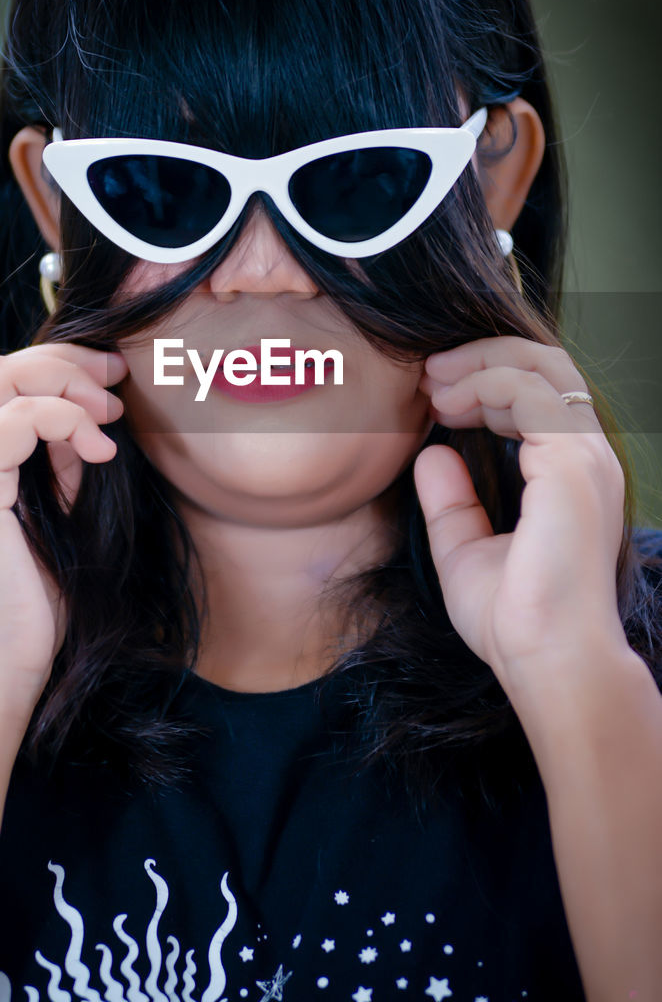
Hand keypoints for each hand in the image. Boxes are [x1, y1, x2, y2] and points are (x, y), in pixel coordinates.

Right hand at [0, 343, 127, 712]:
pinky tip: (100, 452)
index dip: (52, 373)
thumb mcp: (47, 524)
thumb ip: (56, 473)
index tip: (106, 387)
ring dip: (70, 387)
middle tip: (117, 378)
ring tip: (111, 416)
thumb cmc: (21, 613)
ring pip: (6, 379)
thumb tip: (86, 430)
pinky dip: (69, 421)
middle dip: (65, 364)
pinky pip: (22, 419)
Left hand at [414, 337, 627, 688]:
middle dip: (484, 356)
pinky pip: (526, 393)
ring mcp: (584, 457)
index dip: (488, 378)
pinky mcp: (570, 464)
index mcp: (570, 474)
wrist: (547, 660)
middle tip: (429, 370)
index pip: (542, 394)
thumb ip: (451, 501)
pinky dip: (482, 385)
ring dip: (478, 365)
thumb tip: (433, 453)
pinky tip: (447, 405)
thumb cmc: (516, 619)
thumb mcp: (465, 549)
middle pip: (546, 365)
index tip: (435, 391)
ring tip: (432, 382)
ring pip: (539, 367)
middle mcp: (587, 457)